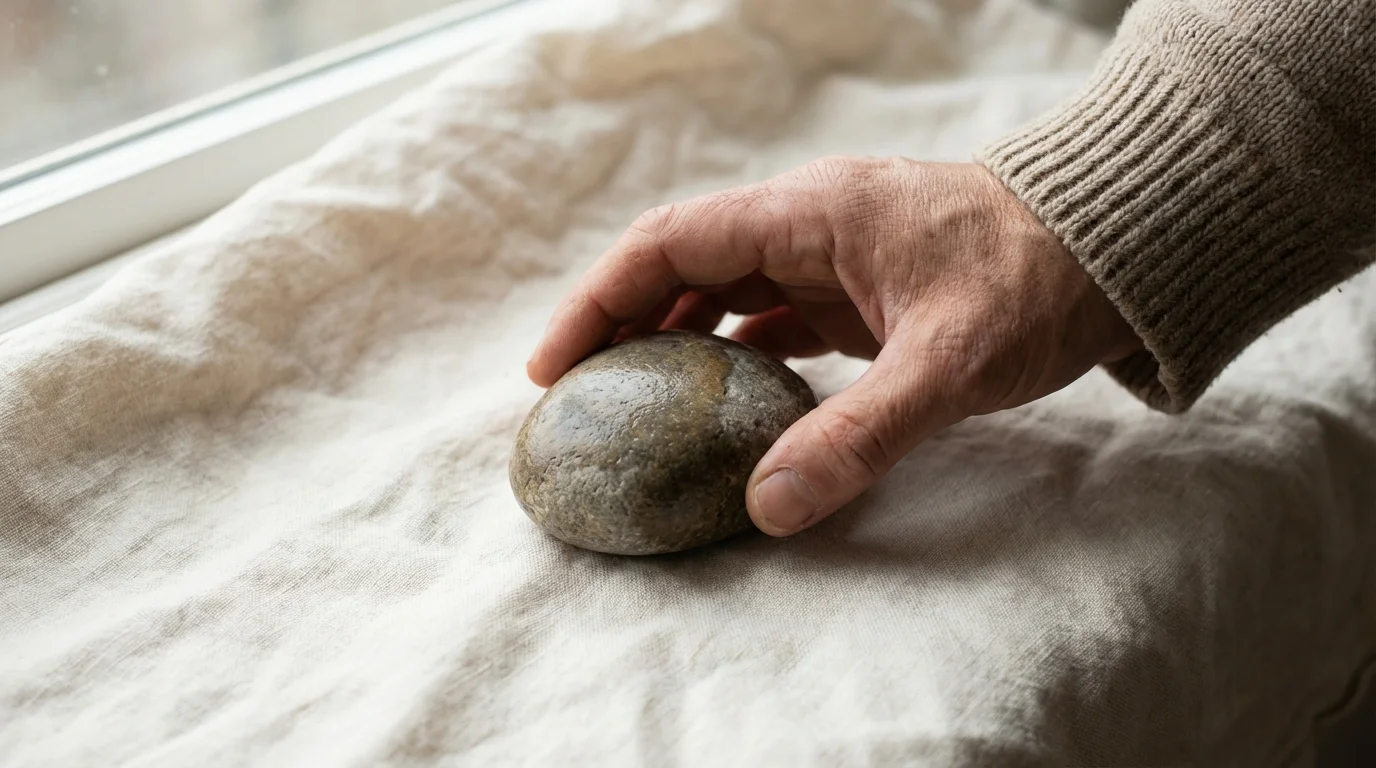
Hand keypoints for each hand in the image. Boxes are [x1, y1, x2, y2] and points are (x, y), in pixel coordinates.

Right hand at [528, 158, 1139, 536]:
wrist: (1116, 247)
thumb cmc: (1038, 280)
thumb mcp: (950, 362)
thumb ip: (860, 434)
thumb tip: (769, 506)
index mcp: (808, 214)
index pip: (669, 244)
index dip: (600, 300)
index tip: (554, 366)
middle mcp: (805, 224)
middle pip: (680, 267)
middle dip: (620, 327)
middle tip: (576, 402)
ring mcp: (830, 255)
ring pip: (721, 292)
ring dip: (672, 343)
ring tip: (630, 409)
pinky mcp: (857, 289)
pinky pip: (768, 317)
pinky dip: (731, 357)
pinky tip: (717, 406)